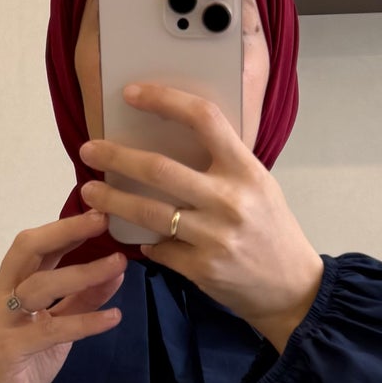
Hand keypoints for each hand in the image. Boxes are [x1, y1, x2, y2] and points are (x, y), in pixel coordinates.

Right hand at [0, 213, 125, 382]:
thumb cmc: (21, 370)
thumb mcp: (56, 329)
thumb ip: (81, 300)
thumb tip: (116, 269)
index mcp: (8, 287)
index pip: (35, 245)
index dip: (66, 226)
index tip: (101, 211)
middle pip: (28, 249)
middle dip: (67, 231)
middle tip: (104, 221)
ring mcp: (0, 322)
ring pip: (41, 285)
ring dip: (83, 273)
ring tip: (119, 266)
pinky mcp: (8, 350)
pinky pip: (52, 328)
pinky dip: (86, 321)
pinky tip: (114, 318)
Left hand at [78, 86, 323, 350]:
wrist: (293, 288)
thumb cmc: (272, 230)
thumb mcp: (260, 186)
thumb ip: (223, 165)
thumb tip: (170, 140)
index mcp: (247, 171)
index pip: (204, 120)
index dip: (165, 100)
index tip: (132, 93)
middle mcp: (230, 200)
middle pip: (159, 169)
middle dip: (116, 157)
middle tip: (89, 150)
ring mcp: (214, 237)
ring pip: (148, 213)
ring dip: (112, 200)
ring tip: (89, 193)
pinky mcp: (201, 269)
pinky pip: (158, 249)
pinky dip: (144, 242)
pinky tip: (136, 238)